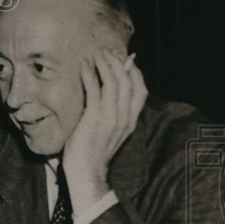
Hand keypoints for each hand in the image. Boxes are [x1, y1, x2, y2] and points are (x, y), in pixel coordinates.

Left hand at [61, 49, 147, 214]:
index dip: (134, 72)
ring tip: (95, 54)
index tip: (124, 60)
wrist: (86, 172)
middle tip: (105, 51)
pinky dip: (90, 75)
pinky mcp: (95, 118)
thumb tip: (106, 94)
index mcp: (130, 120)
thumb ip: (112, 114)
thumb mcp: (109, 131)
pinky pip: (95, 90)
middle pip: (127, 81)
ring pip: (113, 82)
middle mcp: (125, 117)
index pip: (140, 90)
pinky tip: (84, 67)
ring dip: (104, 64)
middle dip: (117, 62)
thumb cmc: (92, 151)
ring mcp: (111, 117)